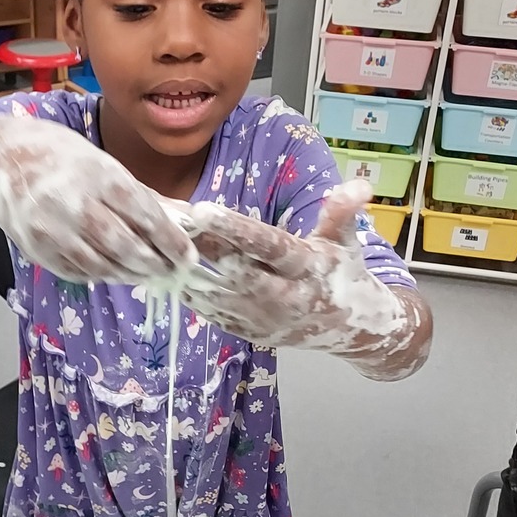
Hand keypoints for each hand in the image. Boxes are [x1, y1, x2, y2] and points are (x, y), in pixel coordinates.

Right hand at [0, 114, 196, 281]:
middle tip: (171, 271)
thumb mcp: (102, 161)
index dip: (170, 241)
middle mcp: (74, 203)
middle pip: (125, 247)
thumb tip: (184, 218)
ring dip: (131, 274)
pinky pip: (78, 272)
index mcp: (97, 174)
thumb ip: (141, 193)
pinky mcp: (37, 249)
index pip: (144, 215)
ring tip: (147, 272)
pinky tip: (115, 270)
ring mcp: (52, 229)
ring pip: (102, 266)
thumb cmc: (58, 155)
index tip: (188, 256)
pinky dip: (102, 274)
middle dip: (155, 264)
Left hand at [180, 181, 418, 375]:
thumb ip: (342, 213)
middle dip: (201, 248)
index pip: (267, 245)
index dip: (235, 229)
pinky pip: (211, 313)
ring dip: (186, 271)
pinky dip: (188, 293)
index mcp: (306, 268)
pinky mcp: (247, 332)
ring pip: (215, 295)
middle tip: (170, 221)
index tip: (203, 209)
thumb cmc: (342, 274)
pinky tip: (166, 271)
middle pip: (234, 270)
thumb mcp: (346, 241)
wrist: (348, 329)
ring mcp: (262, 319)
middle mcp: (283, 296)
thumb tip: (358, 185)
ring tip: (159, 242)